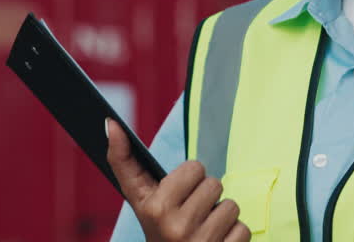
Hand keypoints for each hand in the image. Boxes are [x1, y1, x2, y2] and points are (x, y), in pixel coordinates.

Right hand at [106, 119, 250, 241]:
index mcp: (154, 207)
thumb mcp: (140, 199)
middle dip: (205, 197)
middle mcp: (175, 226)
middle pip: (214, 184)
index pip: (194, 168)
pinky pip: (242, 229)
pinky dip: (233, 236)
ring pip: (230, 206)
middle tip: (191, 215)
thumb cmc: (159, 227)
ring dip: (221, 217)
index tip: (177, 190)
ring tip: (203, 228)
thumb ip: (124, 161)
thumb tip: (111, 122)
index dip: (189, 176)